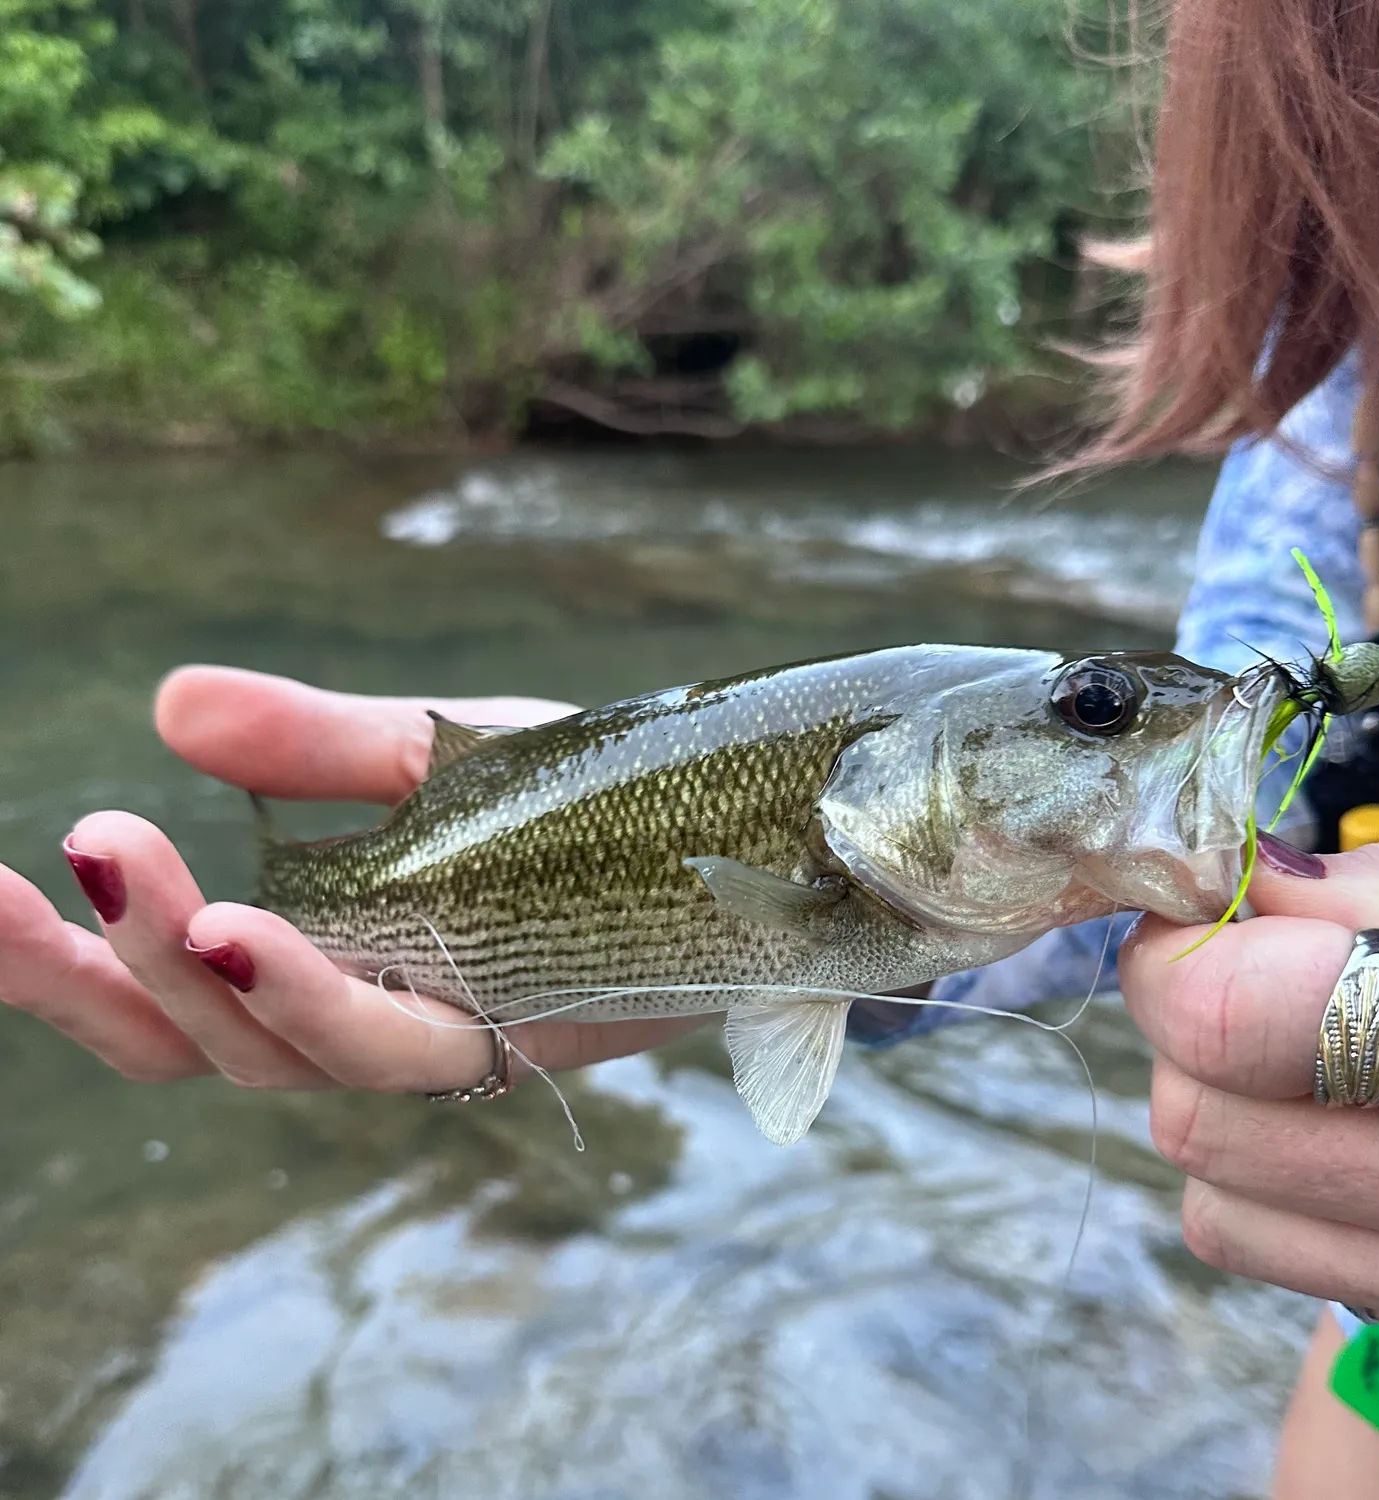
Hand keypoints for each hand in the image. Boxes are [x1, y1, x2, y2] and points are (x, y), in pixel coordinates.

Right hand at [0, 666, 703, 1093]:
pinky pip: (411, 1048)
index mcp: (321, 953)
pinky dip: (330, 999)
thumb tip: (169, 705)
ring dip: (217, 987)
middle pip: (196, 1040)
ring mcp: (442, 1036)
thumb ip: (312, 744)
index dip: (53, 957)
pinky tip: (267, 929)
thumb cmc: (580, 805)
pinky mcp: (522, 1037)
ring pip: (292, 1057)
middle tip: (63, 866)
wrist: (741, 836)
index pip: (156, 983)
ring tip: (174, 904)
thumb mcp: (435, 755)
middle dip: (106, 972)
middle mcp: (364, 1012)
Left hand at [1120, 825, 1378, 1376]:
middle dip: (1188, 1024)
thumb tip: (1233, 877)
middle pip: (1195, 1113)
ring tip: (1306, 1049)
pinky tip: (1346, 1126)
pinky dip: (1263, 1183)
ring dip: (1221, 1107)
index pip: (1228, 1014)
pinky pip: (1268, 1254)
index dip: (1183, 946)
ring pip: (1213, 1196)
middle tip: (1249, 966)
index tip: (1206, 904)